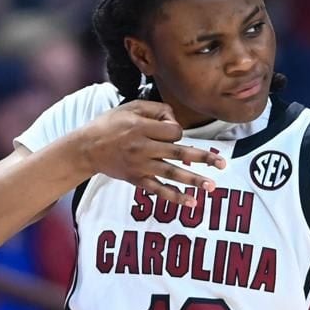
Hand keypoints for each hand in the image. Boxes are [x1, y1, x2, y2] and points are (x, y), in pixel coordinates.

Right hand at [79, 100, 225, 205]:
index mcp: (142, 128)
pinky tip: (192, 202)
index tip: (170, 129)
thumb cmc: (110, 124)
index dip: (177, 130)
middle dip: (203, 157)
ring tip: (213, 186)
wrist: (86, 148)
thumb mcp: (131, 107)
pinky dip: (175, 197)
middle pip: (179, 153)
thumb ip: (157, 109)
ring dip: (194, 181)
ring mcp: (140, 166)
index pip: (173, 131)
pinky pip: (159, 190)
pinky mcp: (137, 179)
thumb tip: (176, 122)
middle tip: (223, 163)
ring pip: (172, 174)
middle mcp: (142, 148)